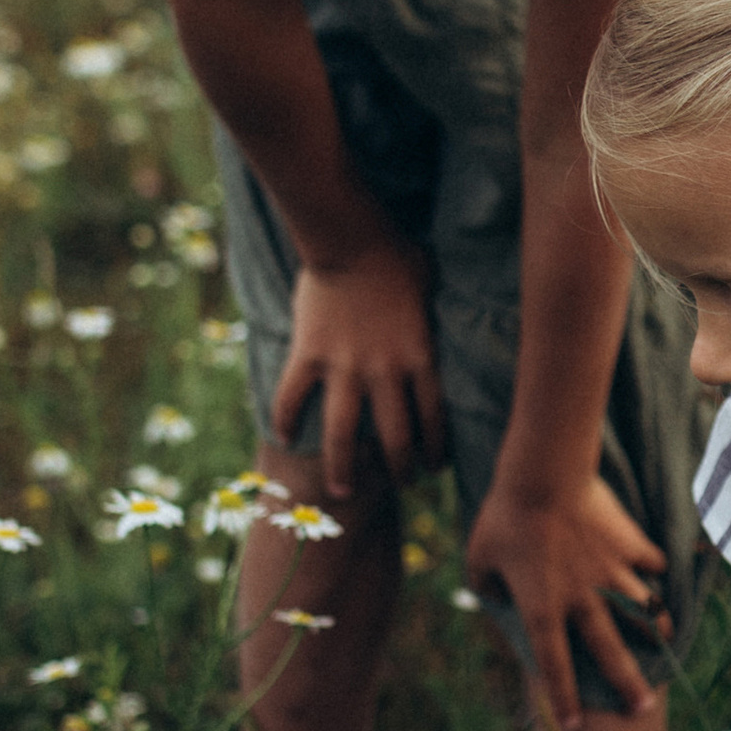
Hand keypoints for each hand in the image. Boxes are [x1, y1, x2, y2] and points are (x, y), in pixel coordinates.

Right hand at [272, 246, 443, 499]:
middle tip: (400, 485)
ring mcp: (345, 366)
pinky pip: (292, 396)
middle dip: (400, 469)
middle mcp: (385, 371)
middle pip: (396, 437)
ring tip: (341, 491)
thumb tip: (447, 327)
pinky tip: (284, 437)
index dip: (436, 449)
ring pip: (344, 433)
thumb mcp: (430, 294)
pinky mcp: (309, 354)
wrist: (351, 238)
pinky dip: (284, 418)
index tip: (435, 468)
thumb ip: (432, 324)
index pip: (435, 418)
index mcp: (420, 357)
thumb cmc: (398, 256)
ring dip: (344, 467)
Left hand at [464, 470, 669, 729]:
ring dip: (655, 630)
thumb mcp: (478, 558)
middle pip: (611, 652)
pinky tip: (658, 576)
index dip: (564, 699)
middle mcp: (584, 599)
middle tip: (642, 709)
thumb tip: (492, 594)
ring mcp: (612, 572)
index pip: (554, 666)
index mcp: (544, 610)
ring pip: (644, 611)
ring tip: (665, 641)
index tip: (576, 726)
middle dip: (627, 684)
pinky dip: (655, 573)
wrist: (543, 474)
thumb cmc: (503, 517)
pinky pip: (650, 564)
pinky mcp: (629, 544)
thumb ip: (484, 586)